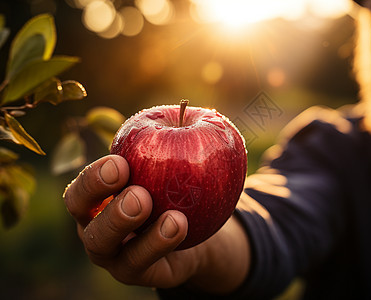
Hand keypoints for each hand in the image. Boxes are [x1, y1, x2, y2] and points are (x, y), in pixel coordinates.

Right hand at [63, 155, 249, 292]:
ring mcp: (112, 253)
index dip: (94, 177)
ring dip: (128, 227)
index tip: (122, 163)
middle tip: (138, 194)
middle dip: (106, 204)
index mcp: (96, 198)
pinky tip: (180, 224)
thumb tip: (188, 105)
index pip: (82, 188)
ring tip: (161, 212)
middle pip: (84, 220)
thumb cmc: (174, 189)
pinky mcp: (134, 273)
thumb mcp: (171, 164)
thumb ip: (171, 141)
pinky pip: (142, 263)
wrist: (194, 228)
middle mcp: (95, 225)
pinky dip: (159, 243)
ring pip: (103, 246)